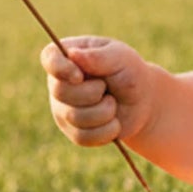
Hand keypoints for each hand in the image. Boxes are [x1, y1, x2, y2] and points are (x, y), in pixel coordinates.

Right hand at [42, 36, 156, 148]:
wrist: (142, 102)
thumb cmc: (129, 72)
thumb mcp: (120, 57)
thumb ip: (98, 56)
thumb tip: (72, 54)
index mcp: (68, 56)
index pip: (49, 58)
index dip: (60, 69)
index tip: (79, 76)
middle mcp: (59, 82)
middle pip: (60, 91)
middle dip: (93, 92)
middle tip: (107, 88)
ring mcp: (63, 108)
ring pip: (74, 116)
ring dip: (104, 111)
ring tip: (113, 103)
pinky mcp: (73, 131)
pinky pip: (82, 137)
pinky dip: (106, 131)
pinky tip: (113, 122)